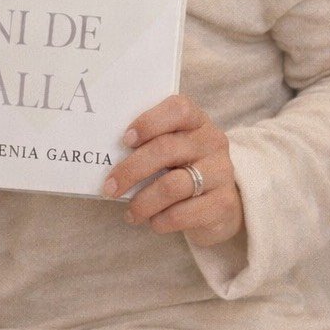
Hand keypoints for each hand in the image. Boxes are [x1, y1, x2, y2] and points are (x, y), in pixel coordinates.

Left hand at [100, 93, 244, 250]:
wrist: (220, 204)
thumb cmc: (183, 170)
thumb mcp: (172, 150)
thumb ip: (149, 144)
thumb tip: (106, 155)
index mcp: (197, 121)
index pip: (179, 108)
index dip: (149, 122)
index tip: (125, 140)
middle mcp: (212, 142)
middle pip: (166, 149)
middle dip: (131, 170)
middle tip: (110, 187)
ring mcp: (221, 172)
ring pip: (172, 186)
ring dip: (143, 202)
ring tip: (131, 213)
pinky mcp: (224, 203)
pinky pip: (183, 213)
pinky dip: (161, 220)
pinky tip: (153, 221)